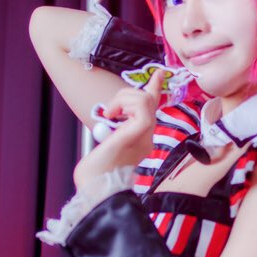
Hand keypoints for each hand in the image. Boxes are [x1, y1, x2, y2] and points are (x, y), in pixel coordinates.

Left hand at [73, 67, 165, 188]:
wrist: (97, 183)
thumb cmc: (97, 168)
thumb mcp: (107, 140)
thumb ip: (116, 125)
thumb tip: (114, 109)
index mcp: (140, 139)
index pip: (151, 109)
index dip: (155, 88)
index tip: (159, 73)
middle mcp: (147, 137)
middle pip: (147, 100)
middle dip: (126, 95)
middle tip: (110, 111)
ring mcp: (146, 135)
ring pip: (144, 99)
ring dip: (122, 99)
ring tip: (110, 114)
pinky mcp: (142, 131)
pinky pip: (142, 106)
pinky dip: (124, 105)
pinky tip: (114, 116)